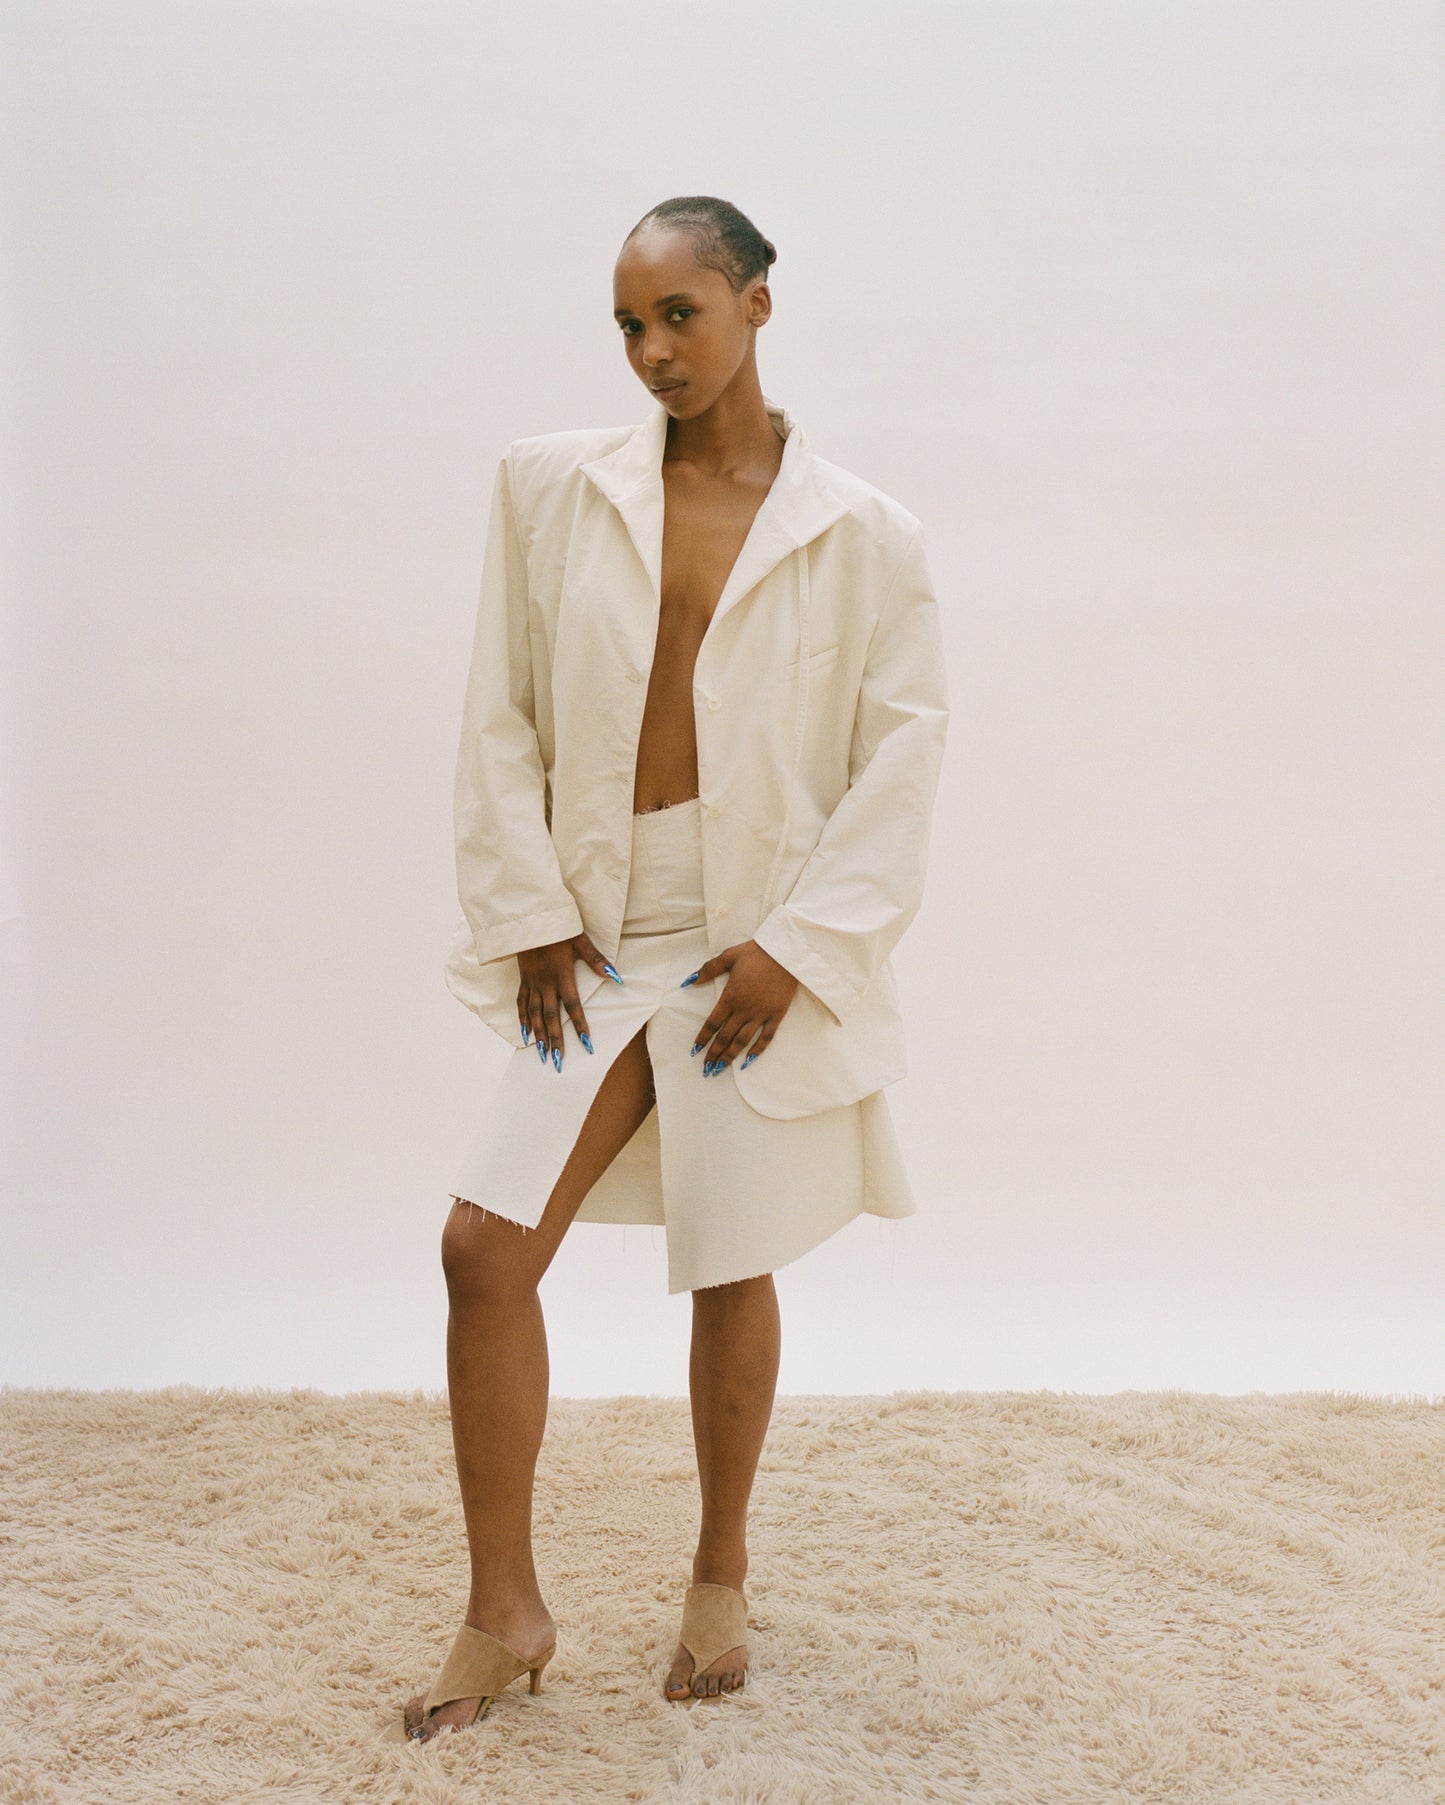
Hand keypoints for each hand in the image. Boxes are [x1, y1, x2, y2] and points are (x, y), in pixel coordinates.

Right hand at [516, 931, 616, 1067]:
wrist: (529, 919)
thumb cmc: (558, 928)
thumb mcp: (580, 941)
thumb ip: (596, 960)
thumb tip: (615, 977)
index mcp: (561, 975)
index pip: (572, 1006)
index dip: (579, 1026)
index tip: (586, 1045)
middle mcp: (546, 983)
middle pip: (551, 1017)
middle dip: (556, 1040)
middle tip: (559, 1062)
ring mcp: (532, 982)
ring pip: (534, 1014)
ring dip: (539, 1036)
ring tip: (543, 1055)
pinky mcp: (523, 979)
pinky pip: (521, 1003)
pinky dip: (523, 1019)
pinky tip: (525, 1034)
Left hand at [685, 939, 798, 1073]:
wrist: (785, 952)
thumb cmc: (756, 953)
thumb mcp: (728, 956)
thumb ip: (709, 970)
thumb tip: (690, 981)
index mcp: (730, 997)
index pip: (713, 1023)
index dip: (703, 1039)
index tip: (695, 1051)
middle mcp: (744, 1009)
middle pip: (726, 1037)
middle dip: (714, 1053)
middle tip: (706, 1068)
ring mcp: (761, 1014)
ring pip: (743, 1041)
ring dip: (730, 1056)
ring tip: (721, 1069)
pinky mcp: (776, 1015)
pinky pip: (766, 1037)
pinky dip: (757, 1050)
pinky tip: (748, 1061)